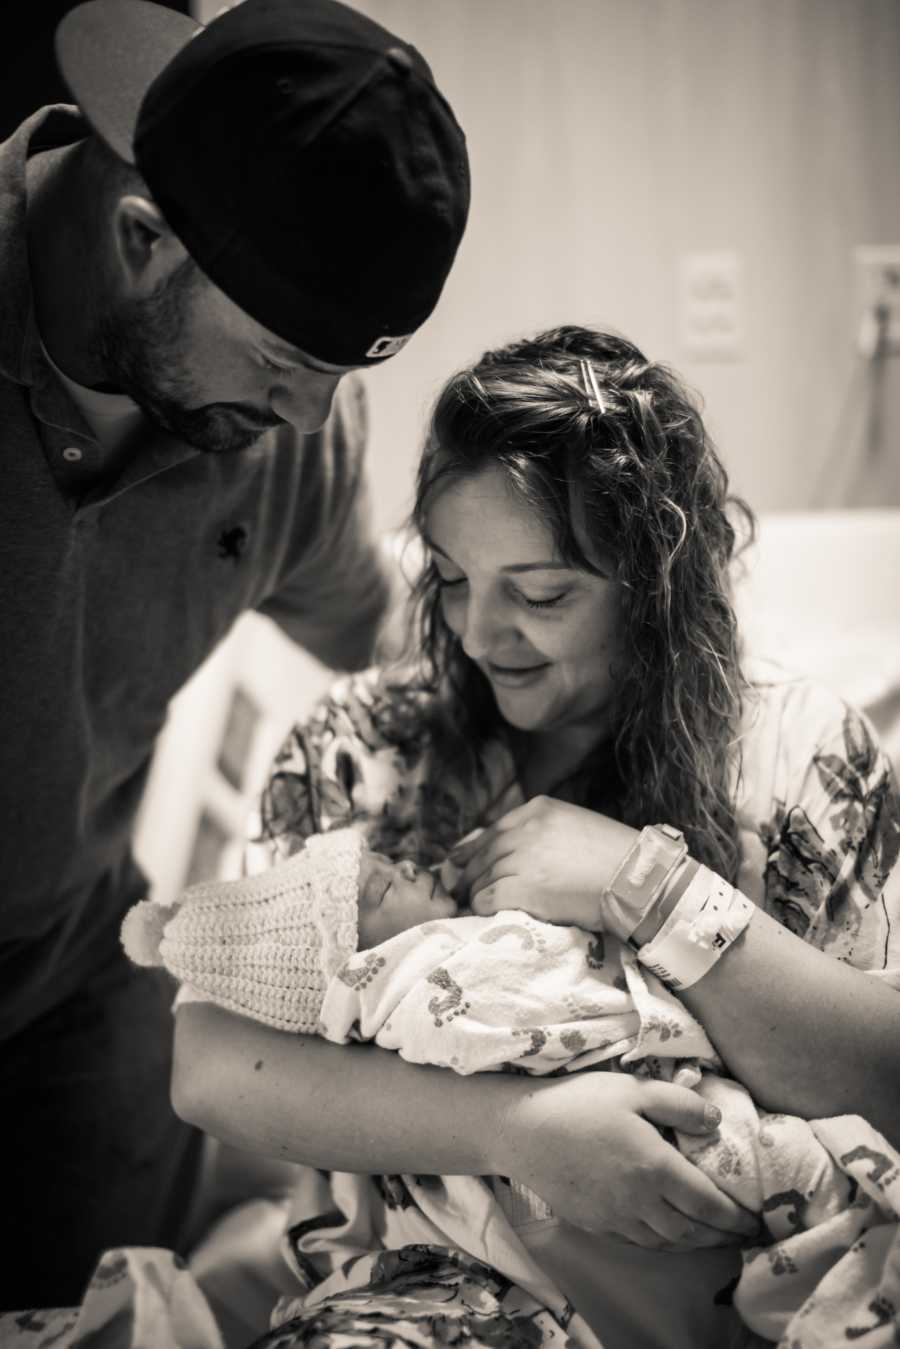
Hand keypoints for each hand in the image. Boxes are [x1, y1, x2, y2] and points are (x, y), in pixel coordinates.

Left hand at [451, 795, 637, 930]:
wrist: (639, 881)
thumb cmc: (616, 857)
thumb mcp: (576, 825)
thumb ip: (542, 829)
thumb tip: (509, 847)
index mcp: (539, 809)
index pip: (493, 830)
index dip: (471, 849)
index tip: (458, 861)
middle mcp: (527, 830)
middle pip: (483, 854)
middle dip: (467, 874)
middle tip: (459, 890)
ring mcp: (524, 859)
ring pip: (481, 876)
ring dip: (474, 893)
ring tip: (472, 906)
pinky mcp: (524, 889)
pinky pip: (487, 898)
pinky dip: (481, 907)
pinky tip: (485, 914)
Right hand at [495, 1072, 758, 1249]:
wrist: (524, 1131)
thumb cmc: (580, 1103)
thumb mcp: (633, 1090)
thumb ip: (679, 1104)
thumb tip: (716, 1121)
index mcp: (655, 1168)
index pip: (707, 1203)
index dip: (734, 1217)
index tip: (754, 1220)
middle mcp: (640, 1202)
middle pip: (690, 1230)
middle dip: (720, 1235)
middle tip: (740, 1234)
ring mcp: (616, 1217)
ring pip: (666, 1242)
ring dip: (693, 1243)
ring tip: (709, 1237)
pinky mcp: (595, 1223)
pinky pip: (638, 1241)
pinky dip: (661, 1243)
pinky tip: (665, 1233)